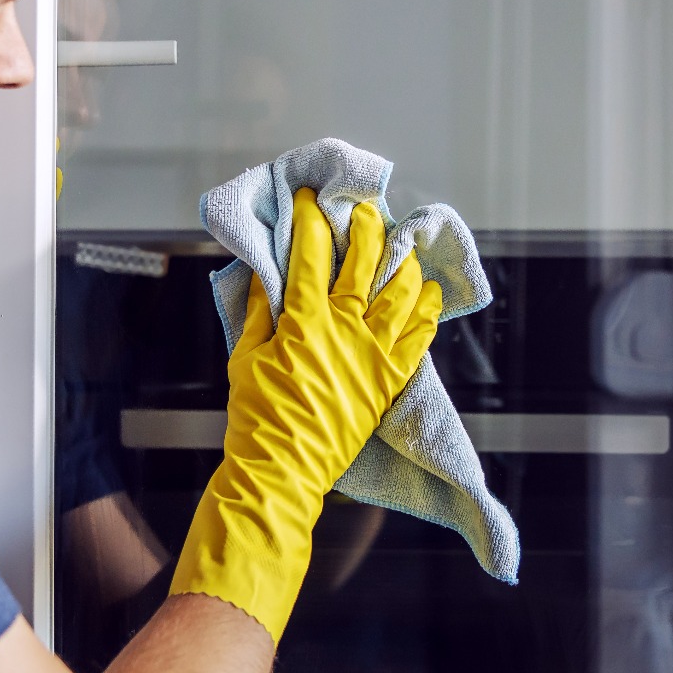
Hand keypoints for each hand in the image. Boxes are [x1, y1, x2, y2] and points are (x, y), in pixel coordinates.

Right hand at [169, 187, 442, 641]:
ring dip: (403, 261)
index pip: (310, 252)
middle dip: (366, 225)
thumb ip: (259, 312)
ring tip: (401, 246)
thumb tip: (266, 276)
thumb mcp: (244, 358)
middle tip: (365, 209)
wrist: (282, 473)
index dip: (310, 218)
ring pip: (402, 292)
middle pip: (365, 260)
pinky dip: (428, 310)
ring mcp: (373, 354)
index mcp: (304, 322)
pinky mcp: (389, 380)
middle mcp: (345, 331)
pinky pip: (421, 336)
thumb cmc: (257, 420)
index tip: (310, 199)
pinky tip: (428, 293)